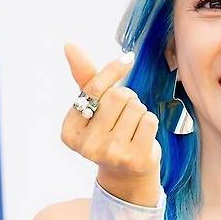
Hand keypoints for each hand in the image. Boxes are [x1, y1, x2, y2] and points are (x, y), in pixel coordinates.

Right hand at [60, 43, 162, 206]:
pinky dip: (150, 122)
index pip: (92, 88)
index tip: (127, 59)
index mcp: (69, 131)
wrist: (127, 173)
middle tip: (124, 114)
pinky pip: (150, 120)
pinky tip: (142, 136)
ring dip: (139, 111)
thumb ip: (85, 78)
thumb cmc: (109, 131)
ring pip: (136, 107)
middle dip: (127, 98)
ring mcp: (111, 154)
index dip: (112, 71)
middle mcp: (87, 146)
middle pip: (118, 96)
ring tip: (132, 127)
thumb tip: (70, 46)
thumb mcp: (94, 106)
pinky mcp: (135, 159)